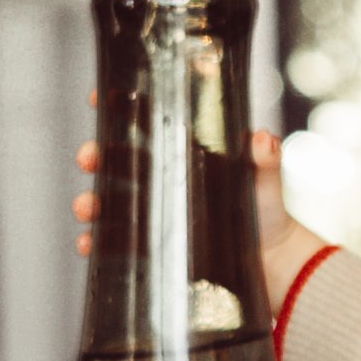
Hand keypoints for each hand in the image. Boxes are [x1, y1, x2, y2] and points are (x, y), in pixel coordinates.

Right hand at [73, 100, 328, 305]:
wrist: (273, 262)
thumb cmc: (267, 211)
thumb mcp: (265, 180)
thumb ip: (265, 160)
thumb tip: (262, 140)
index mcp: (186, 153)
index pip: (149, 122)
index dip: (122, 107)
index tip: (100, 99)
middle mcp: (165, 179)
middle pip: (118, 159)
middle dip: (96, 155)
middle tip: (88, 158)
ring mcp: (156, 213)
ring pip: (111, 200)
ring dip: (91, 201)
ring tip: (87, 207)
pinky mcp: (154, 246)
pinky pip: (117, 242)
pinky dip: (98, 242)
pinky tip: (90, 244)